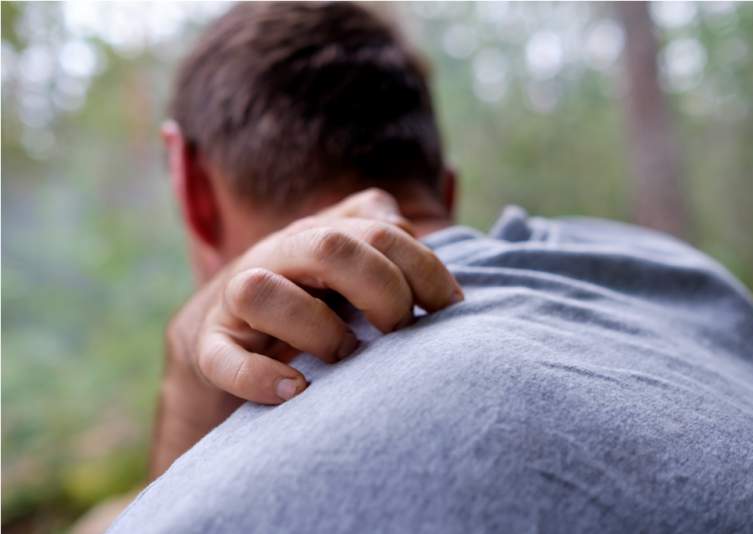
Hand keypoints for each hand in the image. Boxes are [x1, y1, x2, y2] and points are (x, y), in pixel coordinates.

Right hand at [152, 189, 461, 475]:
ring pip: (261, 291)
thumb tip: (408, 225)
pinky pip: (223, 358)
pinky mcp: (211, 345)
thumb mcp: (346, 261)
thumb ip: (377, 233)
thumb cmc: (309, 296)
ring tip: (345, 356)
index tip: (449, 309)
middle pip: (329, 248)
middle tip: (399, 328)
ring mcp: (238, 299)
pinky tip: (296, 391)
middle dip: (380, 290)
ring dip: (317, 329)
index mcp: (319, 233)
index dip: (424, 268)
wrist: (229, 329)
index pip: (379, 231)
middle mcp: (278, 255)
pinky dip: (259, 377)